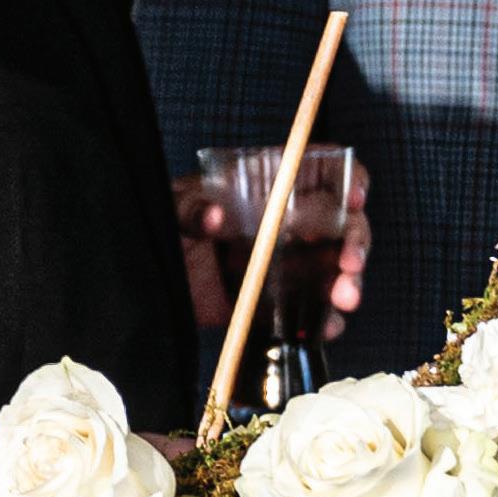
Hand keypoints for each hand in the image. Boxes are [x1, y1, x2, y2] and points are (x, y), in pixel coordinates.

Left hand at [175, 169, 371, 336]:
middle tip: (350, 264)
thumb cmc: (160, 224)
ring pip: (332, 268)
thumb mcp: (170, 207)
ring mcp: (284, 262)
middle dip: (354, 242)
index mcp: (266, 188)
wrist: (142, 276)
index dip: (346, 179)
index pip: (320, 171)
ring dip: (345, 282)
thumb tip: (214, 215)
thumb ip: (189, 207)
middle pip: (340, 224)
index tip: (353, 200)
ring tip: (344, 298)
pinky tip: (326, 325)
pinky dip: (322, 319)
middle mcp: (285, 222)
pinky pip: (308, 310)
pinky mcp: (273, 299)